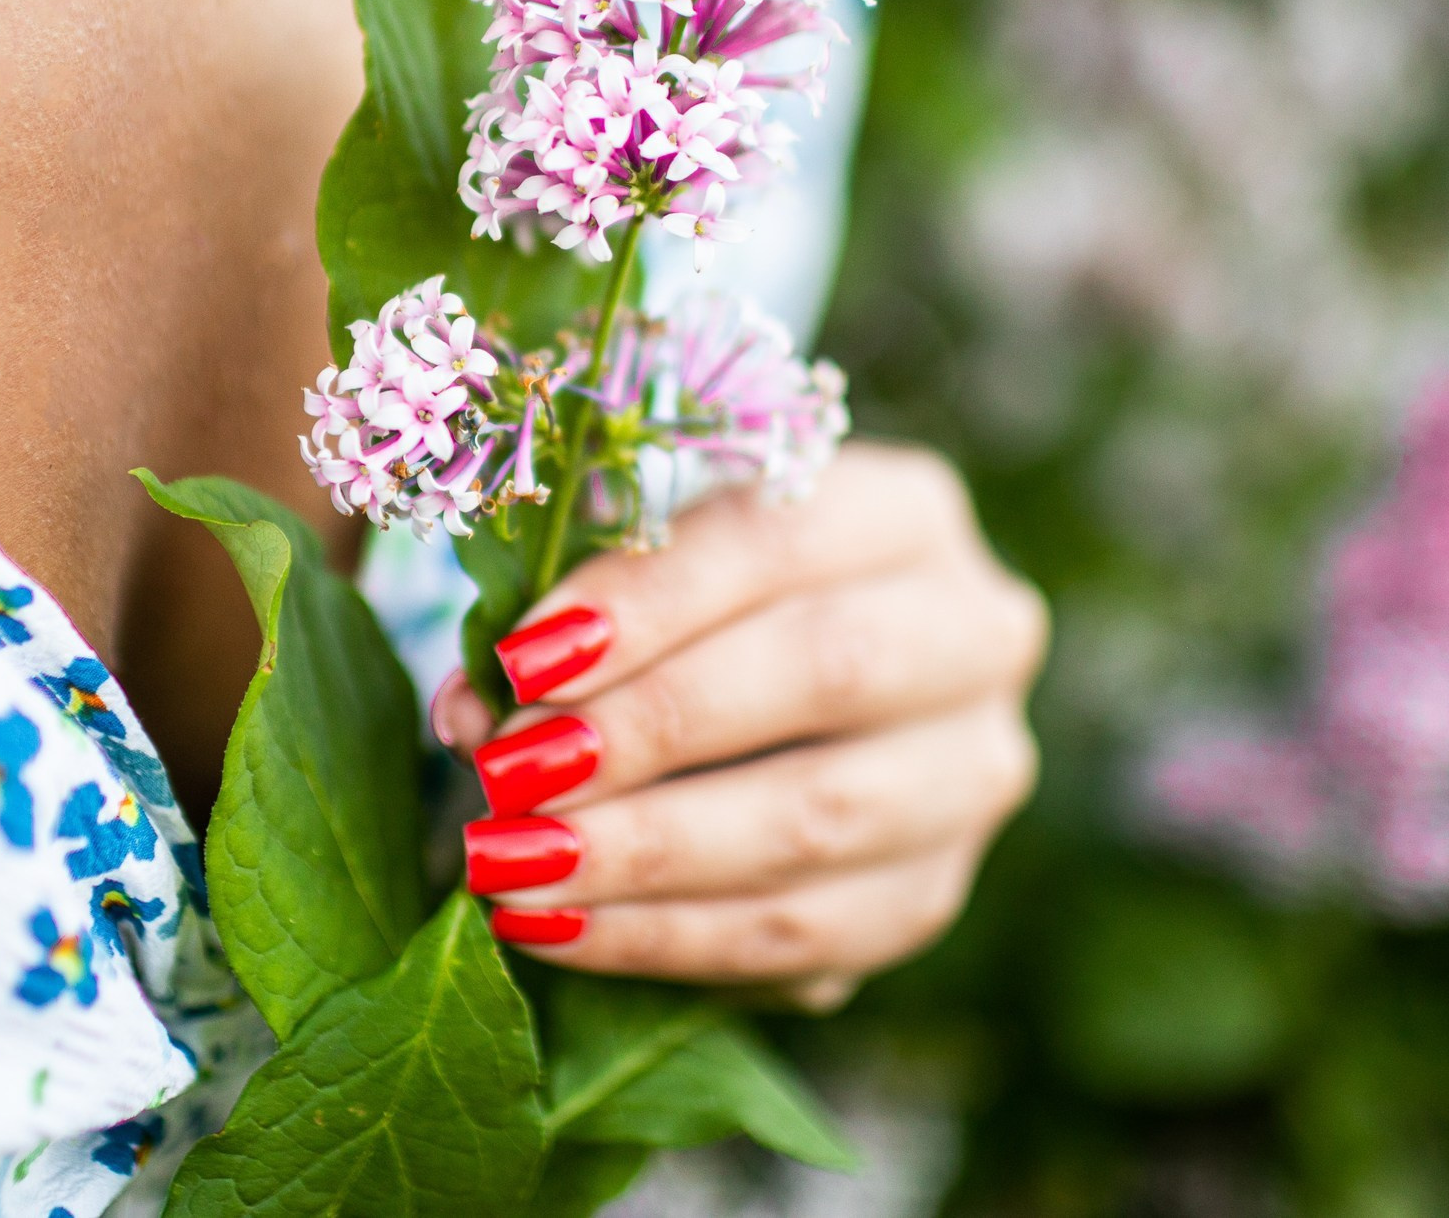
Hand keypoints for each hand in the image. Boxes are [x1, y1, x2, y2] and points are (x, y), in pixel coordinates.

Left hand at [431, 441, 1046, 1006]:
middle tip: (507, 770)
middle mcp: (975, 632)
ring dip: (645, 850)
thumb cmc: (692, 603)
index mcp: (904, 511)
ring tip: (509, 863)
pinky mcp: (934, 890)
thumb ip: (567, 614)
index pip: (778, 538)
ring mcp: (971, 771)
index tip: (521, 657)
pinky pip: (805, 934)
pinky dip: (666, 936)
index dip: (646, 598)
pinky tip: (557, 927)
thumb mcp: (642, 567)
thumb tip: (473, 711)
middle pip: (826, 672)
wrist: (791, 697)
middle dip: (649, 728)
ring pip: (820, 820)